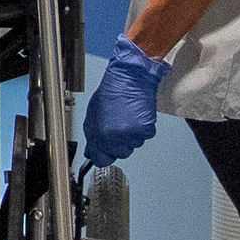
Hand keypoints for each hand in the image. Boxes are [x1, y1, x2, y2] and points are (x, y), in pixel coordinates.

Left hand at [82, 43, 167, 164]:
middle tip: (117, 126)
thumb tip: (92, 151)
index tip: (104, 151)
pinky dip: (141, 129)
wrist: (130, 79)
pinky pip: (144, 137)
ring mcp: (133, 135)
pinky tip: (135, 116)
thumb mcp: (93, 115)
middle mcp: (117, 137)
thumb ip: (93, 136)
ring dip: (130, 135)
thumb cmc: (111, 92)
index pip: (101, 159)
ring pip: (133, 145)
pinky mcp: (146, 130)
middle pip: (119, 154)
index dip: (103, 155)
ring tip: (126, 117)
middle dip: (118, 143)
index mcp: (100, 134)